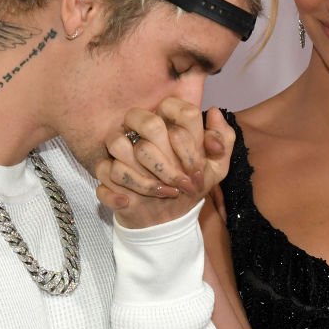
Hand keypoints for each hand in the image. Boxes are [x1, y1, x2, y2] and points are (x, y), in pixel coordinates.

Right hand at [95, 101, 234, 228]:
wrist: (168, 217)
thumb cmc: (190, 185)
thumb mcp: (215, 169)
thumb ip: (223, 141)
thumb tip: (214, 113)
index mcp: (170, 121)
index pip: (180, 111)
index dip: (191, 145)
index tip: (199, 172)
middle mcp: (142, 129)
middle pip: (148, 123)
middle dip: (169, 162)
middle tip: (184, 185)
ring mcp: (120, 149)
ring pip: (120, 145)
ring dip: (146, 177)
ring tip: (166, 193)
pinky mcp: (106, 171)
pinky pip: (104, 171)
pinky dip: (117, 190)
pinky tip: (129, 202)